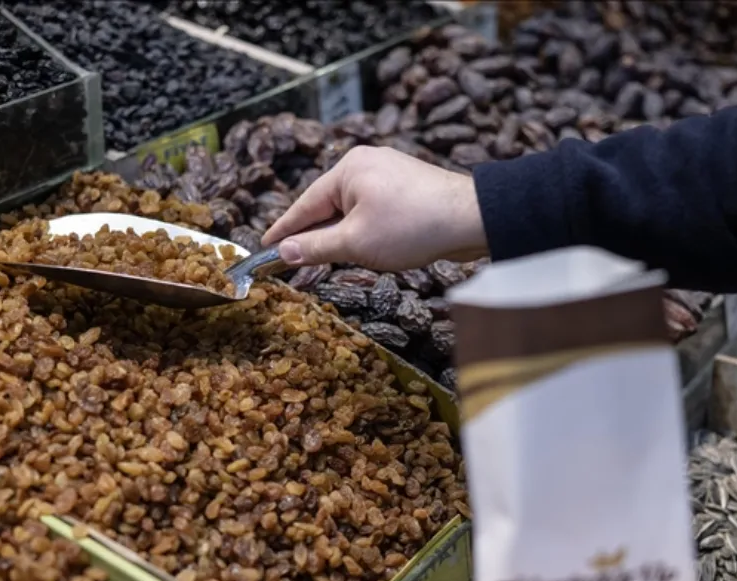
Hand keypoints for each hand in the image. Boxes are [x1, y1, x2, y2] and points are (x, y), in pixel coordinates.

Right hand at [261, 146, 487, 270]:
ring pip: (352, 208)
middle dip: (314, 234)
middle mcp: (365, 162)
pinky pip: (373, 208)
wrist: (472, 218)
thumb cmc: (412, 227)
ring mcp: (389, 171)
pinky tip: (367, 246)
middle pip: (327, 205)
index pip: (304, 205)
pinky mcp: (408, 185)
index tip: (264, 247)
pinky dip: (364, 227)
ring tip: (332, 258)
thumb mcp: (355, 243)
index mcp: (347, 169)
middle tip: (294, 261)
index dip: (283, 230)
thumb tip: (284, 251)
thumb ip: (316, 247)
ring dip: (342, 234)